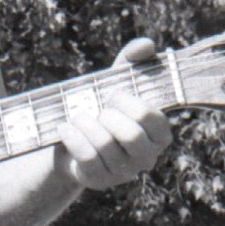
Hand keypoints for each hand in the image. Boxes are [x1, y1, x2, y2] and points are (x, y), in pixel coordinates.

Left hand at [55, 36, 172, 191]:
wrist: (71, 138)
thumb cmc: (102, 107)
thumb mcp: (117, 80)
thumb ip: (133, 60)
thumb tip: (146, 45)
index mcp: (159, 134)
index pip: (153, 119)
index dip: (129, 103)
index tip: (112, 95)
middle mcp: (146, 157)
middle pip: (132, 136)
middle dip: (108, 116)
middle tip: (97, 109)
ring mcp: (123, 173)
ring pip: (106, 145)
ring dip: (86, 124)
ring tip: (77, 116)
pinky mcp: (99, 181)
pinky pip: (87, 157)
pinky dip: (73, 138)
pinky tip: (65, 128)